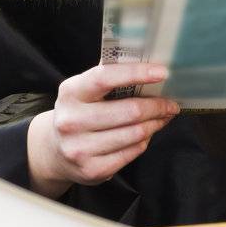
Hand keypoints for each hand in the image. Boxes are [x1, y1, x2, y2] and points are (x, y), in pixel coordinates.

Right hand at [26, 61, 179, 198]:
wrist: (54, 151)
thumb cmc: (79, 111)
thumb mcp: (85, 89)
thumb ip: (110, 73)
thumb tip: (145, 56)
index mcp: (71, 92)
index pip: (106, 77)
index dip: (136, 73)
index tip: (163, 72)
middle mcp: (71, 121)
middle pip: (129, 111)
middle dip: (157, 106)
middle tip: (171, 104)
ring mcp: (80, 148)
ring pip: (135, 133)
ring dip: (155, 124)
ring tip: (162, 117)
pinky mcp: (92, 170)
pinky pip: (132, 152)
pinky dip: (144, 141)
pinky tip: (145, 134)